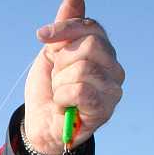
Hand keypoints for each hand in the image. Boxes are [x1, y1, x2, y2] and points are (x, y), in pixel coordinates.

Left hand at [24, 0, 124, 154]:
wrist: (39, 128)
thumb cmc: (47, 92)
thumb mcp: (51, 55)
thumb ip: (65, 27)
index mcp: (103, 52)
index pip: (90, 27)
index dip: (64, 29)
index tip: (41, 36)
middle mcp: (114, 69)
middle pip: (88, 46)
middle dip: (61, 63)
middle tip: (56, 80)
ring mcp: (112, 90)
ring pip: (82, 69)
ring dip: (60, 84)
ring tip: (60, 96)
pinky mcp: (104, 110)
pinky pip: (82, 90)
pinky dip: (63, 97)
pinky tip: (63, 106)